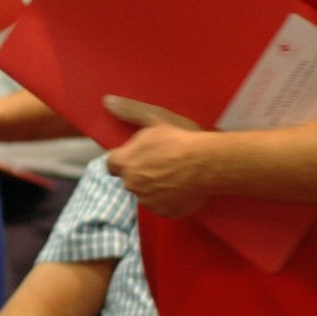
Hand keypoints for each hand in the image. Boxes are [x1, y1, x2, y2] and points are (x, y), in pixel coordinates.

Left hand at [102, 95, 209, 217]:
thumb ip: (128, 111)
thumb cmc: (181, 138)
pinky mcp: (166, 213)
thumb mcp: (155, 118)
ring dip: (155, 187)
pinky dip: (170, 200)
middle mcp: (131, 185)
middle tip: (162, 162)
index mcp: (124, 163)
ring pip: (147, 194)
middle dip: (141, 173)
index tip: (138, 156)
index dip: (125, 159)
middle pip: (130, 179)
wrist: (209, 163)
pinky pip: (163, 206)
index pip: (112, 164)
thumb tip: (106, 101)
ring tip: (175, 175)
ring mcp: (149, 202)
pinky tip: (182, 187)